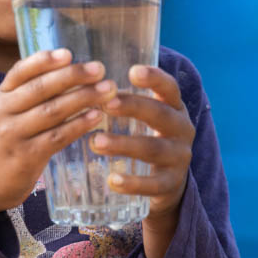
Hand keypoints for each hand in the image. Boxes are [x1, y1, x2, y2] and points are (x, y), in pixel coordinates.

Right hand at [0, 48, 116, 217]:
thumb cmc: (3, 141)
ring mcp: (14, 135)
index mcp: (1, 96)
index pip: (20, 71)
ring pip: (52, 111)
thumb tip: (71, 72)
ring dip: (82, 98)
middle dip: (72, 76)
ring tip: (107, 90)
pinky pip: (56, 137)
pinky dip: (78, 125)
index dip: (44, 61)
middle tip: (99, 69)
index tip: (68, 53)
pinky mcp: (26, 157)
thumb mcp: (7, 112)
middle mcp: (4, 112)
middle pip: (40, 89)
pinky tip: (96, 117)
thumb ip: (30, 94)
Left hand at [88, 65, 194, 257]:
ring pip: (153, 148)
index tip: (133, 72)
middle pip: (161, 114)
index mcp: (173, 108)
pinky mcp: (171, 184)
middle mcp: (181, 129)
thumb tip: (76, 80)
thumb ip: (119, 101)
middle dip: (134, 107)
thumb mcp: (139, 118)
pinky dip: (132, 183)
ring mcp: (179, 158)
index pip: (169, 88)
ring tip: (95, 142)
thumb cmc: (142, 139)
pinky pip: (154, 184)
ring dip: (124, 144)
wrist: (165, 185)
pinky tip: (111, 180)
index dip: (155, 78)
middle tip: (106, 104)